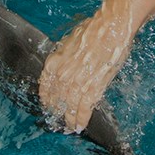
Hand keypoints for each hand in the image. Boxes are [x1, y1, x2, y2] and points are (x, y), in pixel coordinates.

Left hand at [37, 0, 135, 133]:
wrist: (110, 28)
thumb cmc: (93, 31)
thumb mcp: (70, 42)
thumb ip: (64, 58)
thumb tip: (64, 66)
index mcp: (54, 62)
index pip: (45, 87)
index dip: (46, 99)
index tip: (48, 105)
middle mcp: (62, 75)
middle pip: (56, 100)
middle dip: (58, 112)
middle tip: (59, 119)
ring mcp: (77, 83)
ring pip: (69, 108)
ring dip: (69, 119)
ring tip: (70, 126)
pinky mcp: (92, 89)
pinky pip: (84, 109)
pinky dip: (81, 119)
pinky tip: (80, 126)